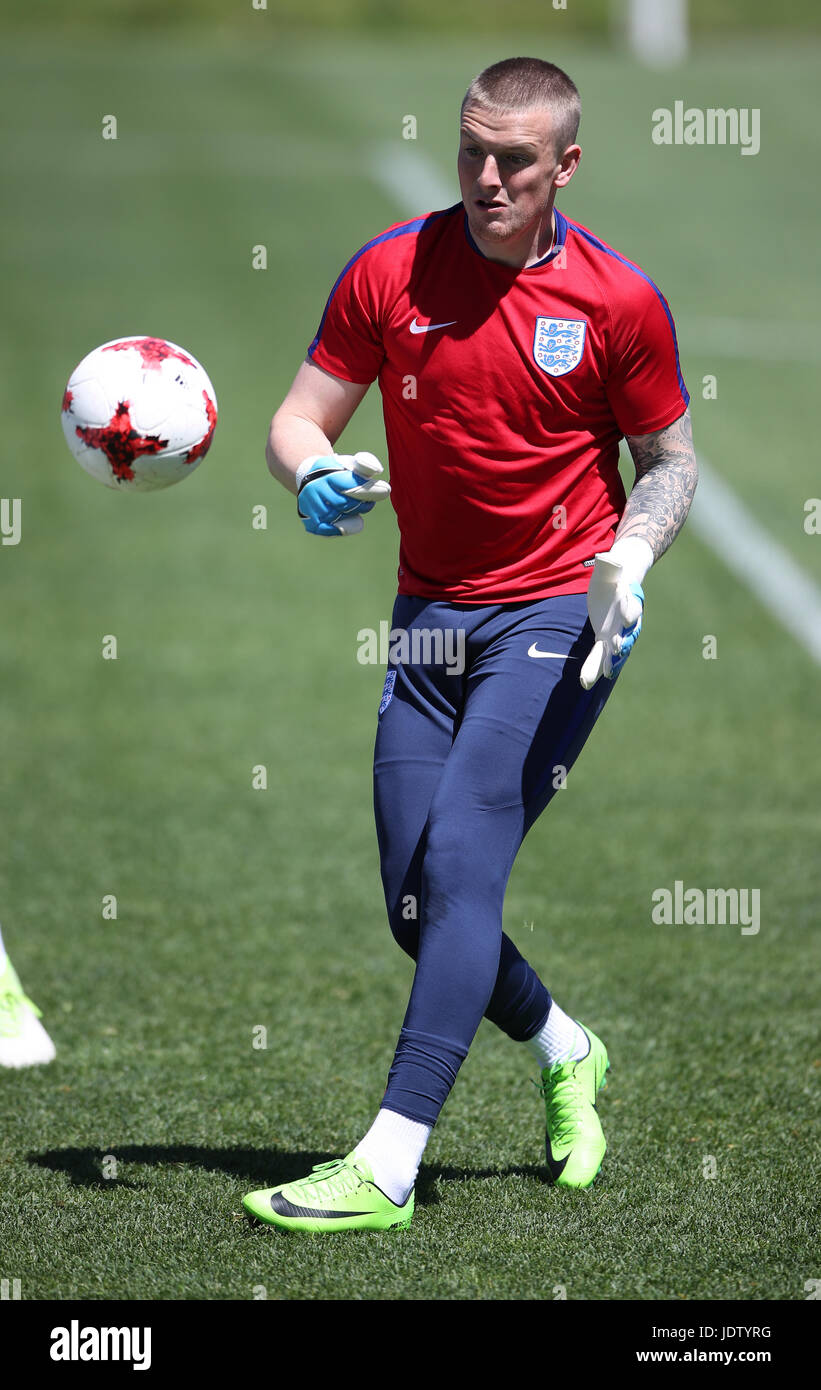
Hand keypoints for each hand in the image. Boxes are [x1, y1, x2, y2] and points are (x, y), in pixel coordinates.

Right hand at [296, 451, 390, 535]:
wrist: (309, 479)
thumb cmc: (335, 472)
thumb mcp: (346, 463)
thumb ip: (362, 465)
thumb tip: (377, 470)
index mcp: (325, 471)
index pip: (348, 483)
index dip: (366, 489)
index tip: (383, 491)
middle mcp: (314, 488)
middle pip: (342, 503)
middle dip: (360, 504)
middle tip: (369, 503)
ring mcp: (309, 505)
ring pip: (335, 516)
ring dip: (351, 515)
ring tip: (358, 510)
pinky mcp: (308, 519)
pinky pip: (325, 529)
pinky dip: (340, 529)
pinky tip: (352, 524)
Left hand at [580, 538, 651, 688]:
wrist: (619, 584)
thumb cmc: (613, 574)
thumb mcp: (611, 567)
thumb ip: (609, 565)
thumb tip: (604, 557)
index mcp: (629, 599)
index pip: (632, 607)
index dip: (630, 613)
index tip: (628, 618)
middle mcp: (627, 620)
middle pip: (627, 632)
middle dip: (622, 641)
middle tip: (617, 649)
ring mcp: (618, 631)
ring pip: (616, 648)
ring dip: (610, 660)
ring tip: (606, 672)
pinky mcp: (607, 638)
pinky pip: (602, 654)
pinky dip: (598, 666)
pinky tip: (588, 681)